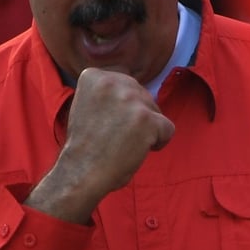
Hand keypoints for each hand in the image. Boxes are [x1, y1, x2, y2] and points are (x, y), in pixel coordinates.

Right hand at [25, 68, 173, 222]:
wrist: (81, 173)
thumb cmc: (85, 144)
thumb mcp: (87, 104)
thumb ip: (109, 92)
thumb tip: (137, 90)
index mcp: (94, 76)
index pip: (126, 84)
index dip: (121, 107)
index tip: (104, 123)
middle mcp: (112, 82)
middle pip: (143, 95)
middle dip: (135, 116)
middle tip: (114, 136)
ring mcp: (131, 99)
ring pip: (155, 111)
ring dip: (145, 128)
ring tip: (123, 143)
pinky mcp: (147, 119)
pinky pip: (168, 128)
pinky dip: (159, 142)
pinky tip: (137, 151)